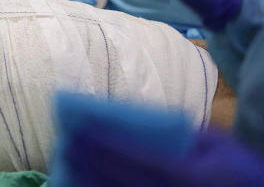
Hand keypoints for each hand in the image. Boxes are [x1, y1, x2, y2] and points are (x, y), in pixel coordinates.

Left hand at [66, 122, 263, 186]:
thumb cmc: (237, 170)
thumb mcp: (217, 143)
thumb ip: (181, 131)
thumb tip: (139, 120)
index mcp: (187, 176)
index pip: (136, 157)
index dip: (104, 142)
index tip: (77, 127)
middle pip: (120, 180)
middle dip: (89, 161)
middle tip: (65, 143)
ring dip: (90, 179)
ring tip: (69, 161)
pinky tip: (86, 181)